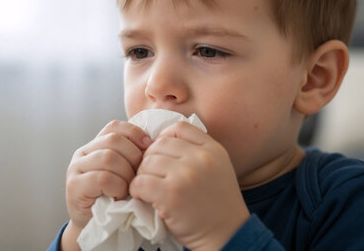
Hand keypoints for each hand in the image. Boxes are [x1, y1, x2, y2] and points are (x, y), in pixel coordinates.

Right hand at [63, 120, 151, 240]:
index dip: (134, 134)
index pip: (115, 127)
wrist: (95, 227)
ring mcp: (76, 168)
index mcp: (96, 145)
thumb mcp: (126, 173)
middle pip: (114, 140)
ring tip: (129, 188)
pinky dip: (117, 187)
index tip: (149, 148)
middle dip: (133, 157)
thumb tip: (154, 143)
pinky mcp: (74, 186)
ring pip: (109, 157)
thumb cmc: (116, 199)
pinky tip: (119, 196)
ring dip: (126, 174)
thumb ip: (132, 156)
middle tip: (139, 176)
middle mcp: (83, 152)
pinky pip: (103, 178)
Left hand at [129, 121, 249, 250]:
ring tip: (149, 188)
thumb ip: (196, 151)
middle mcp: (201, 158)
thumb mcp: (217, 167)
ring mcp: (185, 175)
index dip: (164, 138)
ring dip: (142, 175)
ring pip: (146, 163)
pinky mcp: (171, 194)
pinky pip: (140, 182)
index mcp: (213, 149)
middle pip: (158, 145)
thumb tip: (160, 141)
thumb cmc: (217, 204)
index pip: (178, 128)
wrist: (227, 235)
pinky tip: (144, 197)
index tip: (162, 155)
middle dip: (150, 159)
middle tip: (152, 176)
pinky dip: (136, 190)